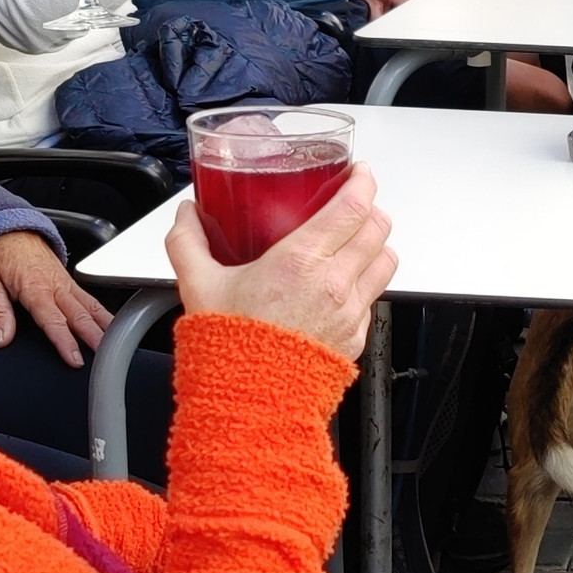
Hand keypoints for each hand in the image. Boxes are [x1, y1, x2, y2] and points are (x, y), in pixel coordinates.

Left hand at [0, 229, 114, 368]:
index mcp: (35, 289)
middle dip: (94, 338)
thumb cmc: (0, 256)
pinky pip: (91, 300)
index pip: (53, 320)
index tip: (75, 359)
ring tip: (115, 345)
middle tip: (104, 358)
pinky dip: (104, 314)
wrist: (11, 231)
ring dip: (105, 327)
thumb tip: (1, 339)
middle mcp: (56, 287)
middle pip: (80, 316)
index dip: (65, 341)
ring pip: (91, 307)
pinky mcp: (71, 283)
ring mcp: (67, 284)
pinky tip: (112, 327)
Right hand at [169, 168, 397, 361]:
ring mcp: (350, 311)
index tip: (359, 173)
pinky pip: (374, 298)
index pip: (353, 207)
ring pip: (386, 262)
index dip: (363, 183)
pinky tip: (346, 282)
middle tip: (355, 205)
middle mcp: (334, 283)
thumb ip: (188, 243)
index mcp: (301, 261)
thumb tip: (187, 215)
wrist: (248, 399)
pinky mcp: (355, 336)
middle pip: (378, 229)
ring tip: (358, 241)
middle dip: (371, 210)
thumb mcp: (198, 285)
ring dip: (377, 245)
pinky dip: (367, 282)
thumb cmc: (229, 345)